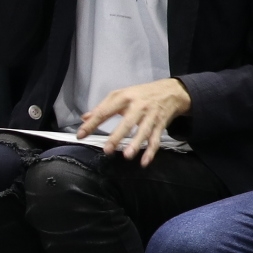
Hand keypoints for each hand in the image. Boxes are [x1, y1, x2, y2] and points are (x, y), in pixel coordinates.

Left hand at [76, 78, 191, 163]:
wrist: (171, 91)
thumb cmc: (142, 94)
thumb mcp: (121, 95)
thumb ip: (102, 107)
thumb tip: (85, 118)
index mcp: (124, 98)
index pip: (104, 111)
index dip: (92, 124)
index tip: (81, 135)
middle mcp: (138, 107)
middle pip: (127, 123)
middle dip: (117, 137)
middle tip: (107, 150)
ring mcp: (150, 116)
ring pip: (143, 132)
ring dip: (136, 144)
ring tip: (127, 156)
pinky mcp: (160, 125)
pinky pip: (155, 140)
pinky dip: (151, 152)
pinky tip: (144, 162)